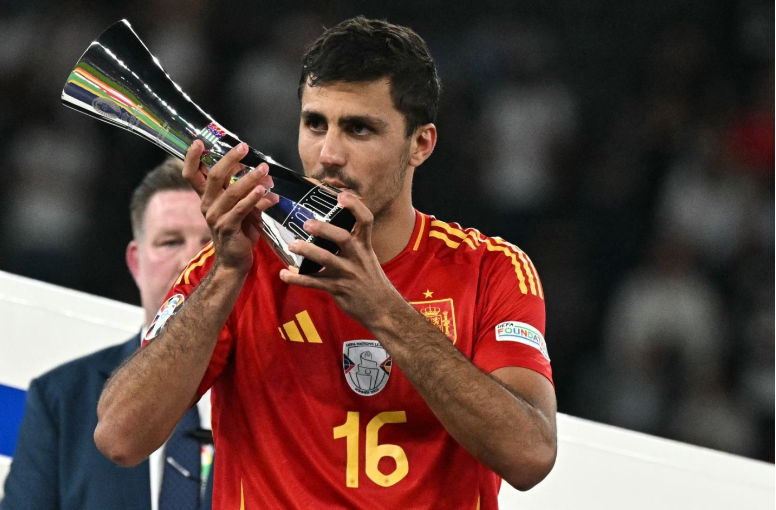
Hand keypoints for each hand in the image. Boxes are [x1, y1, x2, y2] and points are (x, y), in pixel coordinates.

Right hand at [183, 141, 277, 273]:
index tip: (199, 141)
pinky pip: (241, 209)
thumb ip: (249, 192)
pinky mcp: (227, 227)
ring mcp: (215, 216)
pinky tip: (265, 192)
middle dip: (229, 159)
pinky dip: (254, 199)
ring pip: (231, 191)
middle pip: (213, 176)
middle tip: (244, 147)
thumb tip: (264, 176)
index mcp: (207, 198)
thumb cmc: (239, 232)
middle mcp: (207, 205)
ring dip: (250, 178)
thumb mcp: (243, 208)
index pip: (192, 174)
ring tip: (265, 170)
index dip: (192, 158)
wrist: (235, 262)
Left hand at [278, 193, 402, 327]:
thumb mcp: (368, 258)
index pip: (366, 221)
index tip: (341, 195)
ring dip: (307, 250)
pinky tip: (285, 274)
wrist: (382, 309)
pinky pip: (313, 282)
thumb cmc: (371, 280)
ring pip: (325, 259)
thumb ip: (353, 243)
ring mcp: (347, 274)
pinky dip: (296, 278)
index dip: (355, 206)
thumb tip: (330, 227)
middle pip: (342, 238)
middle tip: (307, 223)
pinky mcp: (337, 289)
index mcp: (365, 246)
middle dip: (324, 229)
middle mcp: (357, 257)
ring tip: (292, 244)